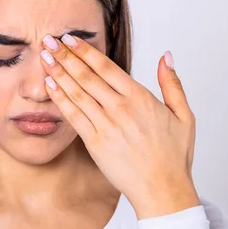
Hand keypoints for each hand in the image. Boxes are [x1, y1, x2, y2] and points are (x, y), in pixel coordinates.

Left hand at [40, 34, 199, 219]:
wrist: (163, 190)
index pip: (106, 67)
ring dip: (58, 73)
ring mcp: (106, 126)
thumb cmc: (174, 156)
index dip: (85, 50)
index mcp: (140, 98)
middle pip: (86, 75)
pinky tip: (49, 86)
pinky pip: (74, 117)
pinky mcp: (95, 143)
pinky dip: (60, 99)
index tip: (69, 38)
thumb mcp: (184, 116)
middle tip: (48, 39)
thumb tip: (166, 56)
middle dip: (64, 56)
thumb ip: (172, 84)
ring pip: (77, 93)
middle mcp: (120, 108)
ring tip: (43, 57)